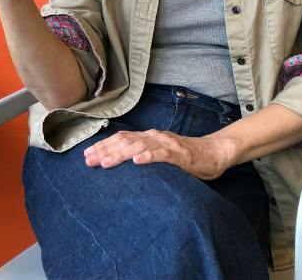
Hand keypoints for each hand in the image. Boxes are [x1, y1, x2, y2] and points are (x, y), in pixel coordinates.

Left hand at [84, 128, 230, 179]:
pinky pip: (163, 155)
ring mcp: (168, 144)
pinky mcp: (180, 154)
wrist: (214, 153)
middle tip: (88, 160)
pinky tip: (137, 161)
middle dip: (106, 150)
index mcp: (150, 137)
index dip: (104, 145)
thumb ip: (144, 155)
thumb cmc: (186, 157)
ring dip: (121, 153)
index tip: (87, 155)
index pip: (123, 139)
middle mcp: (156, 137)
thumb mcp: (161, 154)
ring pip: (141, 146)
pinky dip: (149, 156)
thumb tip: (121, 164)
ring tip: (106, 162)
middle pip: (127, 141)